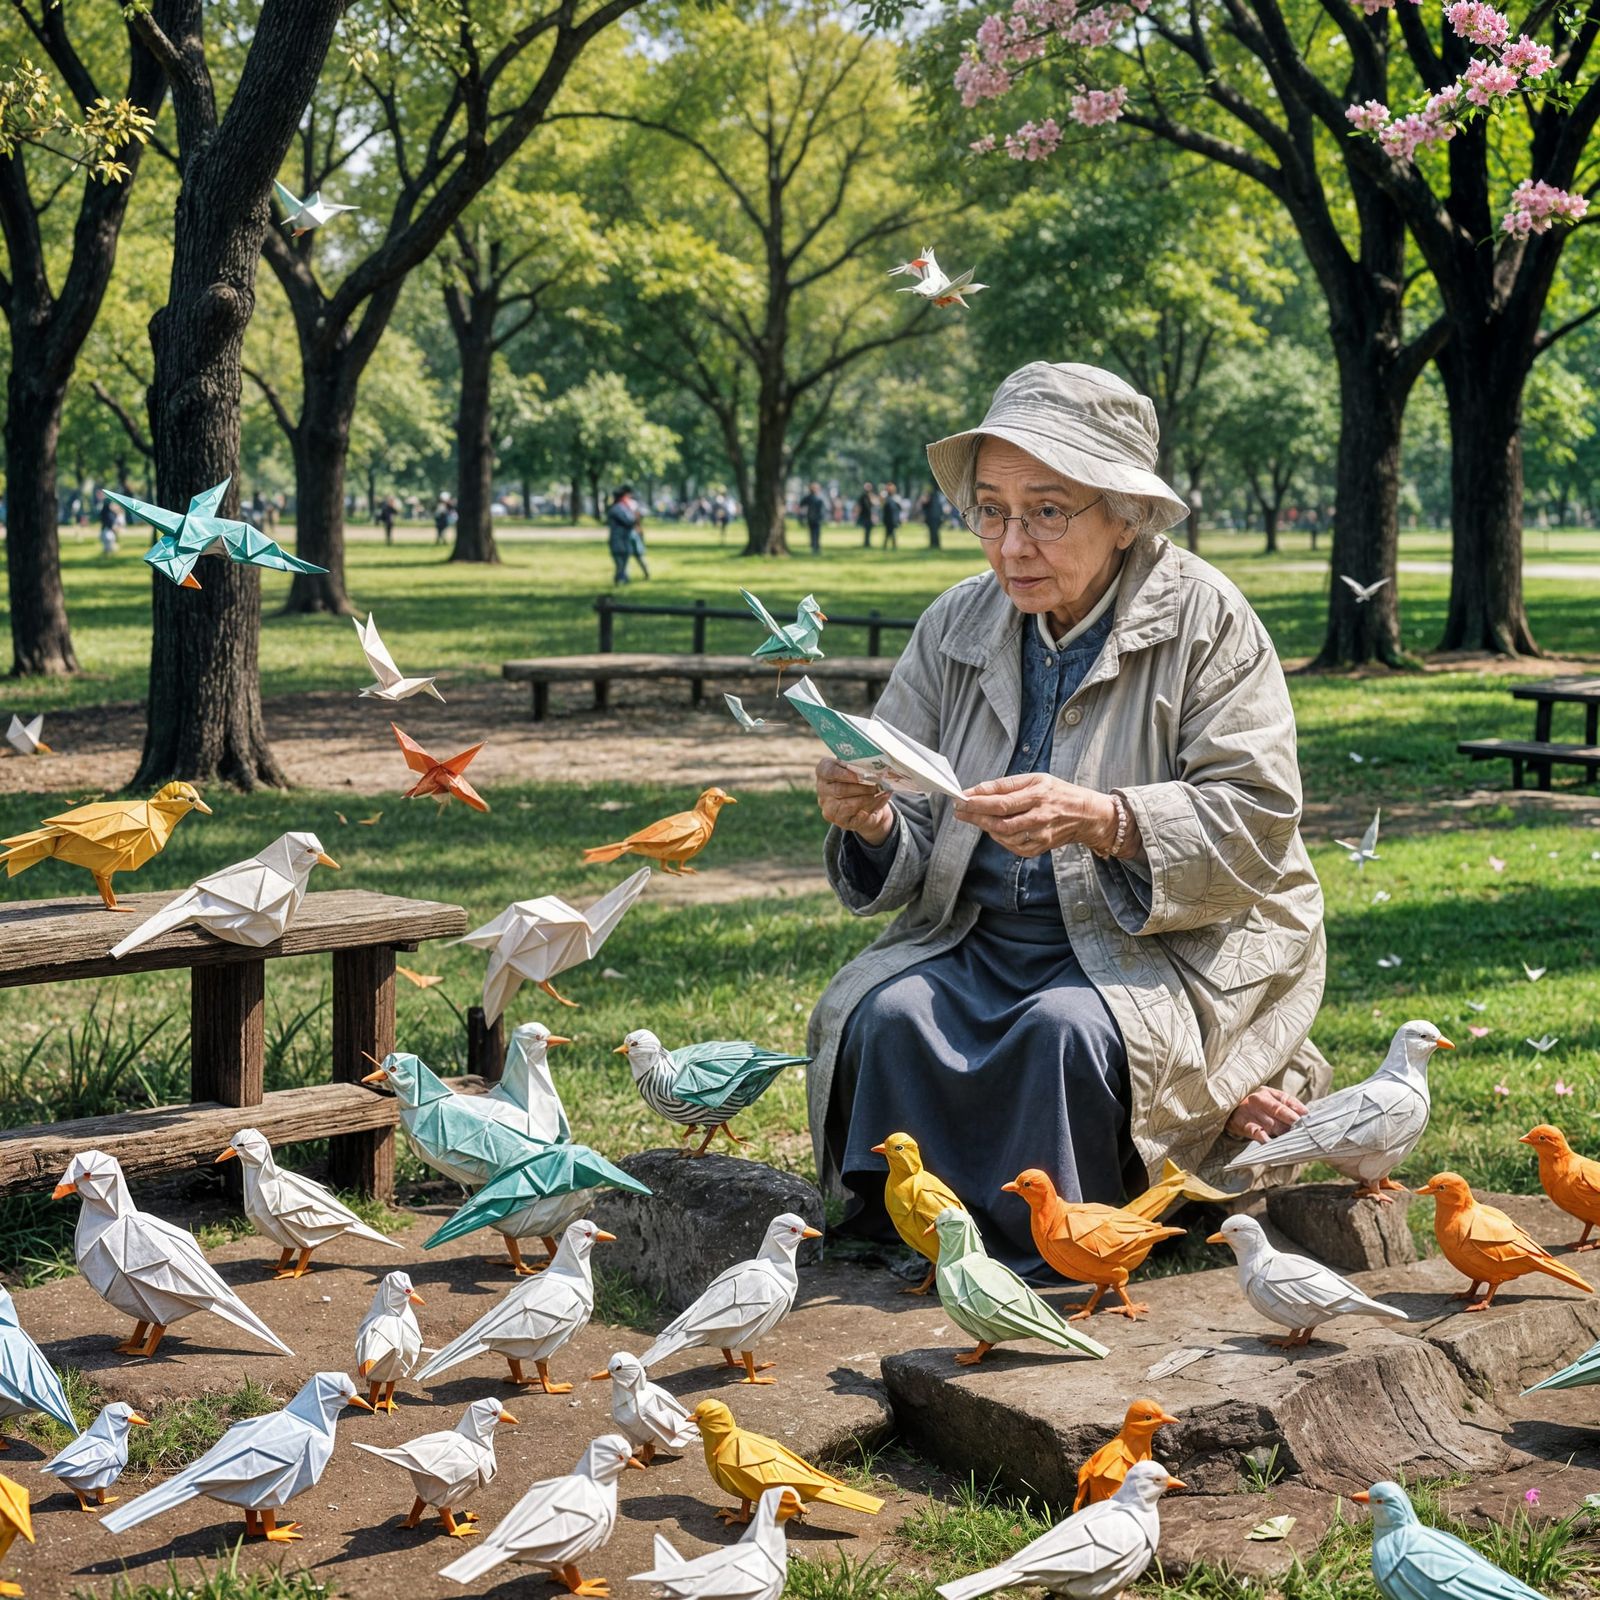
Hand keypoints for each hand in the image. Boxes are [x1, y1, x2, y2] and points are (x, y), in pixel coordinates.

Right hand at [815, 757, 895, 846]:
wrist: (864, 804)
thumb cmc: (859, 781)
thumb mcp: (858, 769)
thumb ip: (861, 767)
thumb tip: (876, 769)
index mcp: (823, 772)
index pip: (828, 771)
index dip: (844, 774)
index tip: (859, 775)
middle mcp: (822, 790)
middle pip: (839, 789)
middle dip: (861, 787)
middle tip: (878, 783)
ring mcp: (829, 807)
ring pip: (848, 804)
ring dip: (868, 797)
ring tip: (882, 791)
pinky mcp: (839, 821)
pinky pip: (856, 816)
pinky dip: (871, 807)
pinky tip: (881, 799)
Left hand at [952, 773, 1116, 858]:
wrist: (1086, 815)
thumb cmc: (1058, 792)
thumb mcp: (1036, 779)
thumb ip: (1006, 785)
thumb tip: (979, 789)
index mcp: (1038, 795)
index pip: (1001, 802)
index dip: (978, 803)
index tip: (961, 799)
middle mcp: (1039, 817)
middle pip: (1000, 822)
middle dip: (975, 817)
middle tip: (959, 811)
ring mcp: (1040, 835)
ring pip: (1004, 836)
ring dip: (985, 827)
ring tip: (975, 818)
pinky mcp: (1040, 848)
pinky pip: (1013, 847)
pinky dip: (999, 838)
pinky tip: (994, 829)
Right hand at [1225, 1087, 1308, 1143]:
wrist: (1229, 1109)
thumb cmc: (1256, 1106)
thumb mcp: (1269, 1099)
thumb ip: (1287, 1104)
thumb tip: (1306, 1113)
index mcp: (1268, 1092)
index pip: (1286, 1100)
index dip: (1298, 1109)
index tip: (1309, 1118)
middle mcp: (1258, 1099)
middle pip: (1279, 1111)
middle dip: (1292, 1121)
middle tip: (1303, 1130)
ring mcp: (1250, 1111)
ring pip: (1270, 1123)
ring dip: (1282, 1132)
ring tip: (1294, 1139)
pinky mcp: (1242, 1124)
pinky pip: (1254, 1131)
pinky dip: (1262, 1136)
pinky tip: (1269, 1142)